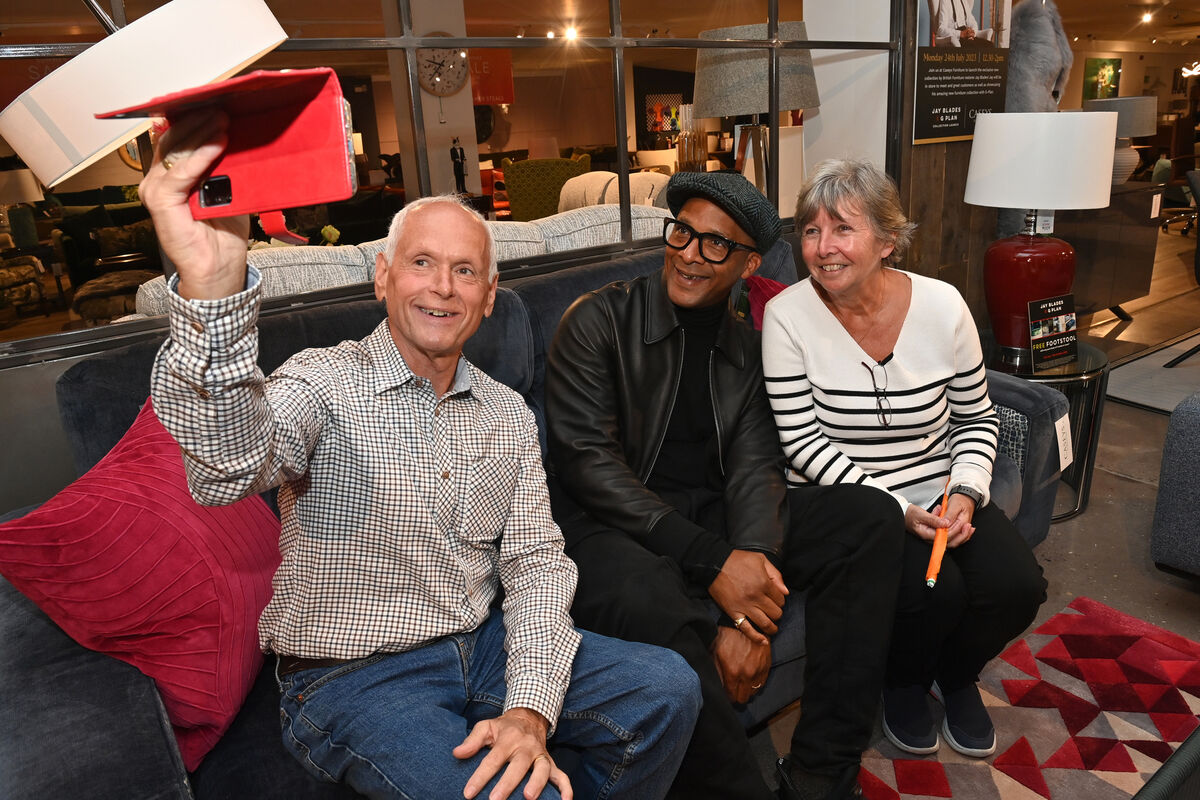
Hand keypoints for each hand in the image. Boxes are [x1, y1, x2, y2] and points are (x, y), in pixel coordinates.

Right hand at [137, 110, 249, 300]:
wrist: (218, 268)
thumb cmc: (224, 232)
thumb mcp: (228, 190)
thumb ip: (224, 166)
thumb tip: (236, 136)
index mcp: (171, 175)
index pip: (179, 137)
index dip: (196, 119)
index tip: (217, 103)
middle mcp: (158, 179)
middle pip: (175, 139)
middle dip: (199, 120)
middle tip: (223, 106)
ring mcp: (155, 189)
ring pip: (176, 151)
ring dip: (201, 133)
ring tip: (223, 119)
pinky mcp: (159, 202)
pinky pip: (180, 173)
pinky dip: (200, 157)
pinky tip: (217, 144)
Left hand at [453, 708, 571, 799]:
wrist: (529, 718)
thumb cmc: (503, 728)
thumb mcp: (486, 727)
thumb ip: (472, 740)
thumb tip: (457, 753)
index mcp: (508, 739)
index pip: (493, 759)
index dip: (480, 777)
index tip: (468, 793)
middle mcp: (526, 747)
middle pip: (518, 766)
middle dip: (507, 784)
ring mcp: (540, 755)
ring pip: (543, 769)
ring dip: (537, 783)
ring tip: (528, 798)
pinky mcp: (550, 763)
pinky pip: (562, 776)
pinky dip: (566, 789)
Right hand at [708, 550, 787, 640]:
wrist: (714, 563)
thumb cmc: (737, 560)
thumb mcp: (760, 559)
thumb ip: (776, 574)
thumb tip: (785, 591)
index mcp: (764, 583)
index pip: (781, 600)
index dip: (780, 600)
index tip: (775, 599)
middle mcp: (756, 597)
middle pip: (775, 613)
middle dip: (777, 613)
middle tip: (772, 610)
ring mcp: (744, 606)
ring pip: (765, 623)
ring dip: (772, 627)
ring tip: (772, 627)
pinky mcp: (733, 612)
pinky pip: (746, 629)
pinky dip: (756, 637)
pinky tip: (763, 640)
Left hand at [711, 626, 770, 703]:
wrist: (745, 623)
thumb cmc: (726, 637)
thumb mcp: (715, 653)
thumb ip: (715, 673)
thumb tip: (716, 687)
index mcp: (732, 672)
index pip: (731, 696)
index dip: (728, 697)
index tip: (727, 694)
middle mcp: (747, 674)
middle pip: (743, 698)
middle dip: (738, 696)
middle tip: (734, 690)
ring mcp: (758, 670)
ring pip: (753, 692)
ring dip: (747, 690)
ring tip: (742, 684)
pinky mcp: (766, 666)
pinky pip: (762, 683)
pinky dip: (756, 684)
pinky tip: (750, 679)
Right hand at [903, 497, 974, 546]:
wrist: (903, 514)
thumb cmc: (910, 515)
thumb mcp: (921, 514)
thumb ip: (934, 519)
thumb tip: (946, 523)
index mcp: (927, 535)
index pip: (945, 537)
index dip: (954, 531)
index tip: (962, 523)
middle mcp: (931, 539)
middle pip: (950, 542)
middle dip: (961, 535)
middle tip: (969, 527)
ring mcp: (934, 537)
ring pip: (951, 540)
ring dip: (961, 534)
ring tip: (969, 527)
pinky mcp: (936, 534)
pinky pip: (948, 535)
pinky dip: (956, 530)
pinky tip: (961, 524)